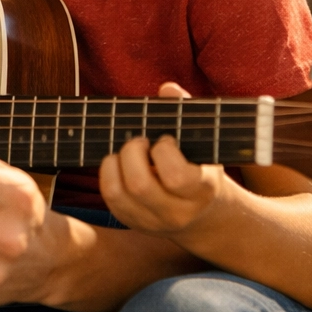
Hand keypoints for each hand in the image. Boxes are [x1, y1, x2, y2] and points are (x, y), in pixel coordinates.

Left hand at [98, 82, 228, 238]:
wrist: (204, 215)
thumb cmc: (199, 165)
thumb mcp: (202, 142)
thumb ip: (186, 112)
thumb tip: (168, 89)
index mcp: (200, 190)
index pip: (176, 177)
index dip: (164, 151)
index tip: (165, 139)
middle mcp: (177, 213)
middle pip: (140, 186)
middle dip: (132, 152)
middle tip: (140, 141)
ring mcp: (152, 222)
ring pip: (118, 194)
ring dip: (115, 162)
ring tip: (128, 151)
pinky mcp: (132, 222)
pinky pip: (109, 198)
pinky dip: (107, 173)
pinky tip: (119, 163)